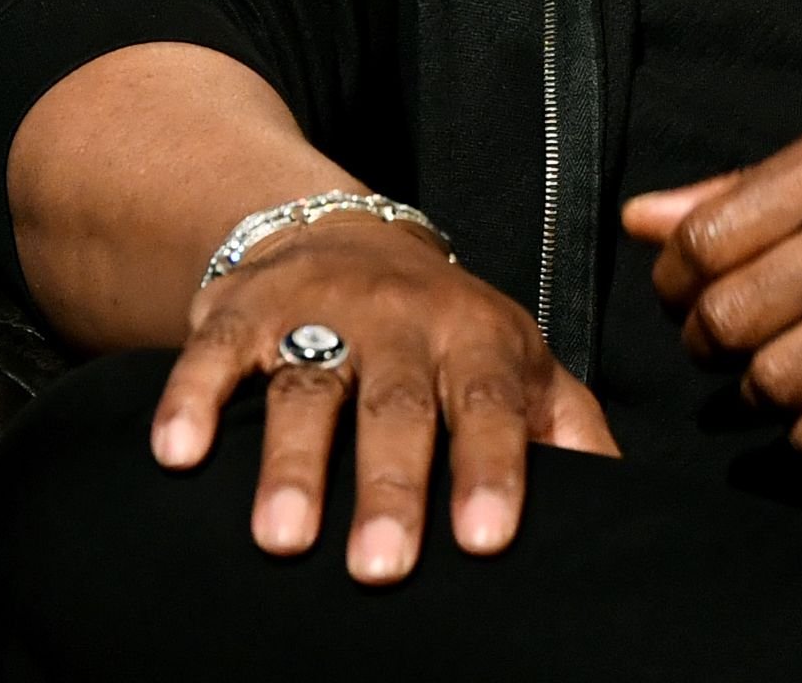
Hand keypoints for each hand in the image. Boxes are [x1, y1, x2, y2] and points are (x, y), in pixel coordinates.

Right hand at [149, 217, 617, 581]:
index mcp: (477, 340)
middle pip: (396, 408)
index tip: (486, 540)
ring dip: (293, 465)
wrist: (341, 232)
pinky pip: (214, 356)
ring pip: (306, 390)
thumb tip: (624, 505)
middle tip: (381, 569)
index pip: (489, 407)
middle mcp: (400, 324)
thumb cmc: (445, 329)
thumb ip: (568, 427)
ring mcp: (317, 315)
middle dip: (391, 487)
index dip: (490, 470)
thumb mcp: (517, 361)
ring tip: (283, 540)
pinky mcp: (242, 314)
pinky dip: (191, 401)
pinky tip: (177, 454)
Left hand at [620, 116, 801, 450]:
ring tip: (773, 374)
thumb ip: (748, 189)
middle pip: (723, 319)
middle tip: (724, 339)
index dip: (676, 277)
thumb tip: (643, 218)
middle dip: (705, 340)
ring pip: (768, 381)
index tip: (687, 288)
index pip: (701, 239)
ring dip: (754, 391)